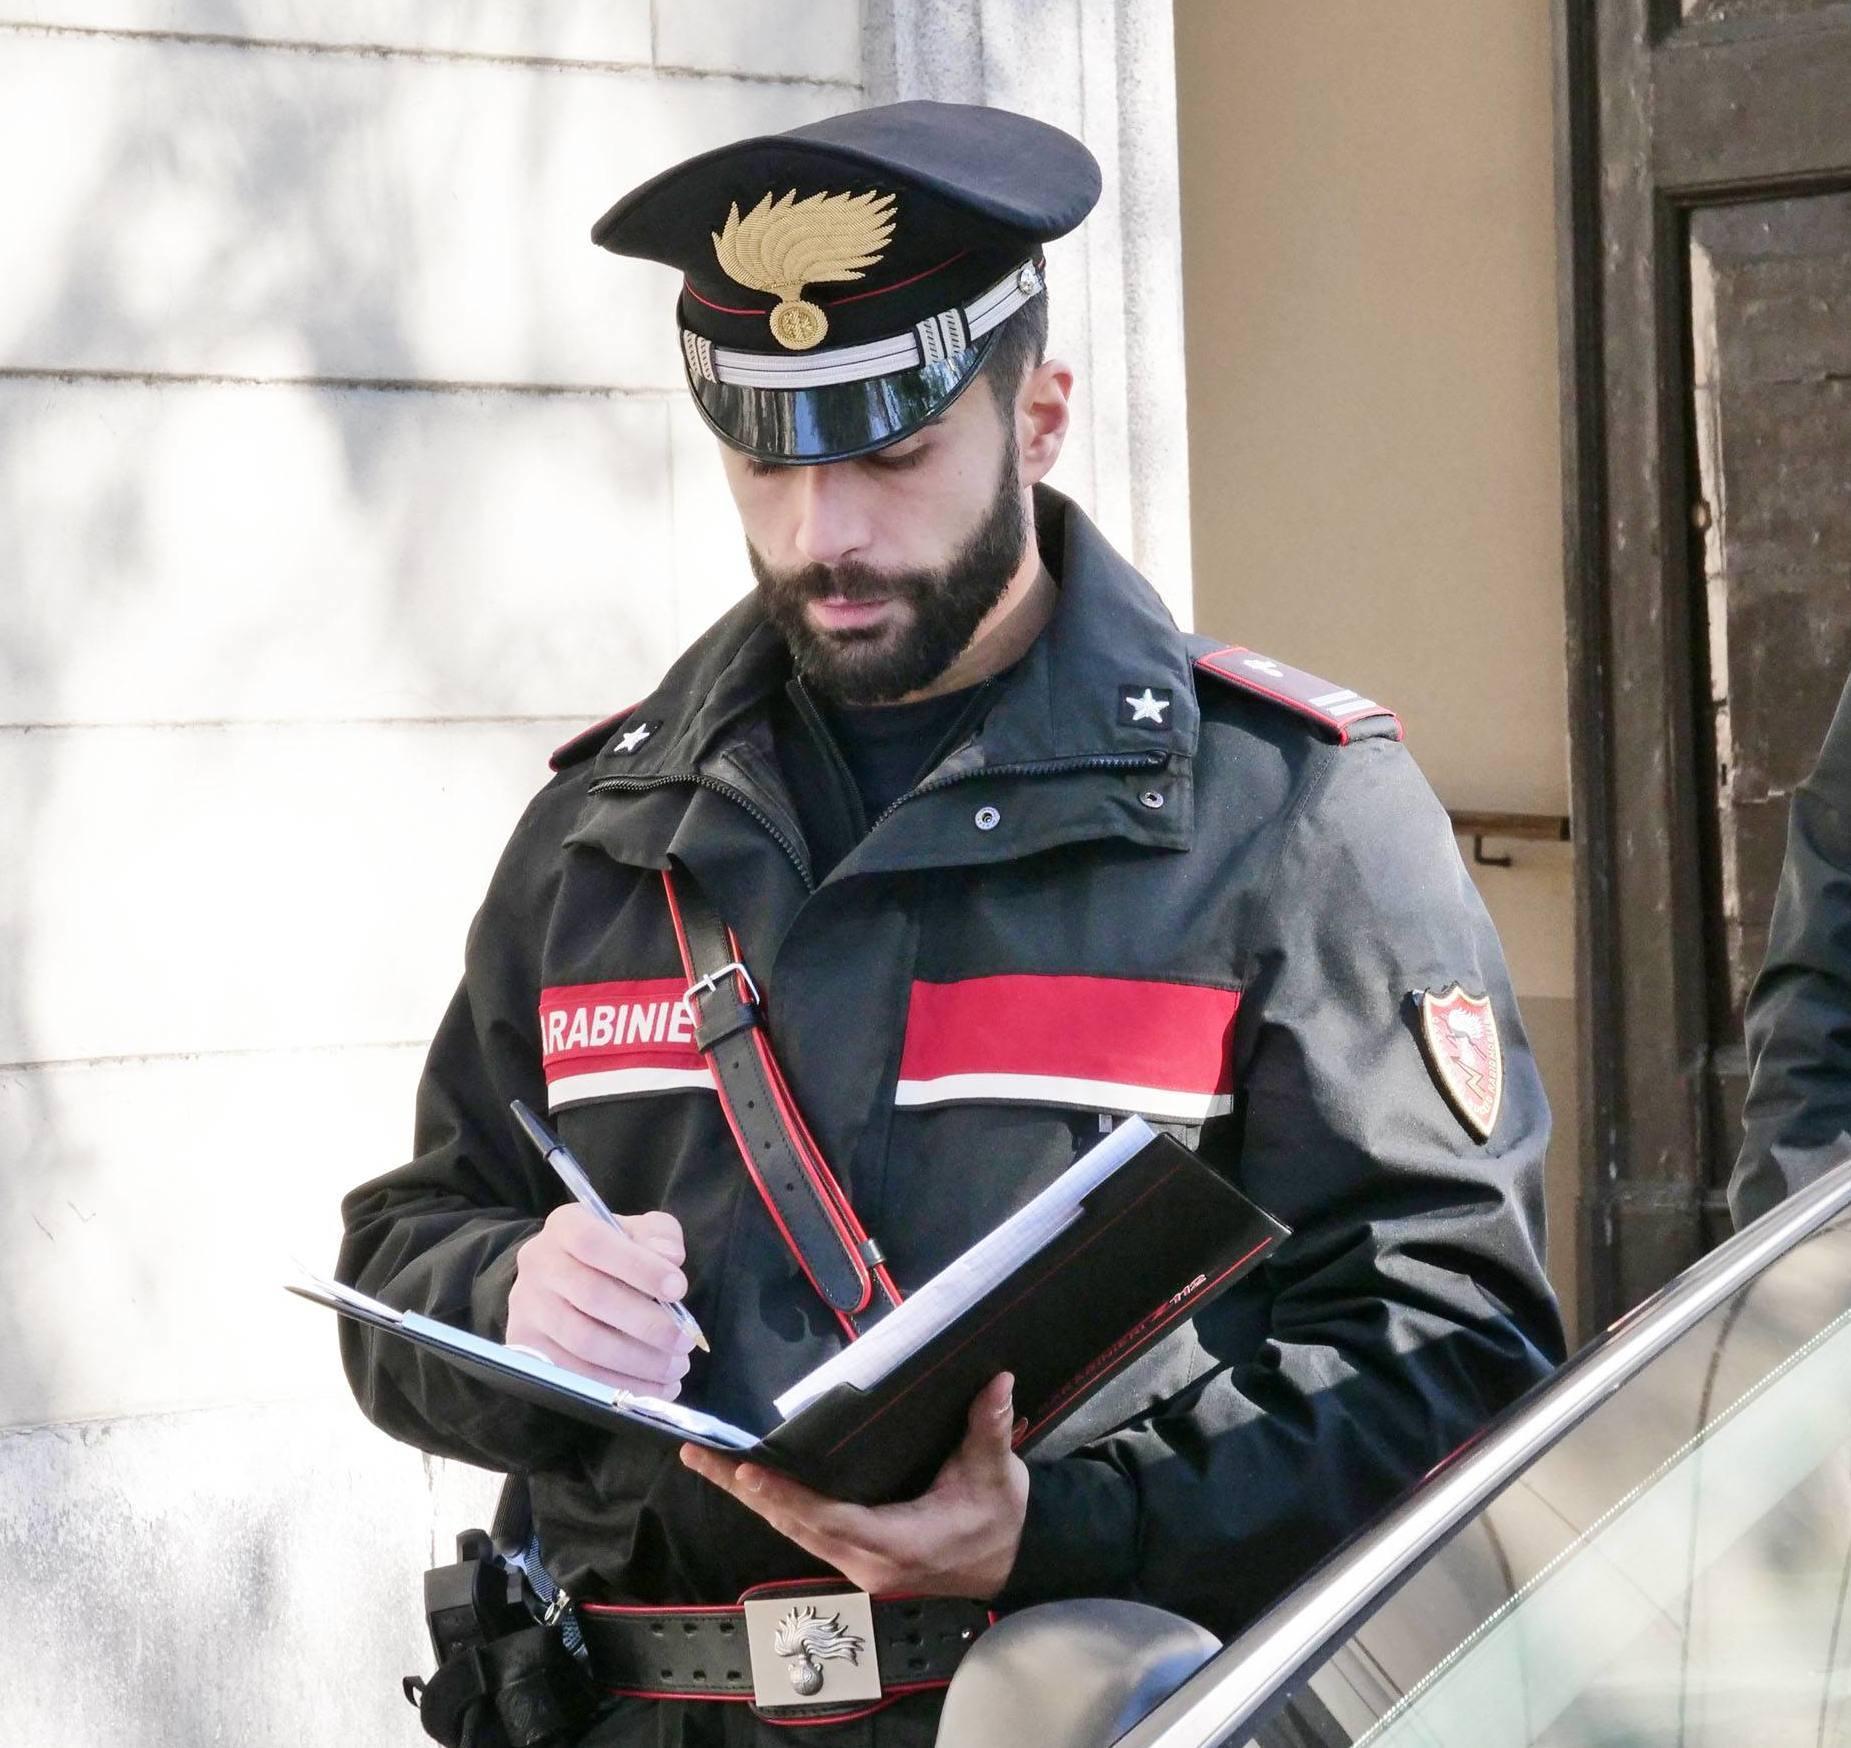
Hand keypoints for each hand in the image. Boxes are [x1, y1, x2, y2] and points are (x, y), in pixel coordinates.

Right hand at [506, 1205, 694, 1396]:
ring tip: (675, 1369)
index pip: (595, 1243)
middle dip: (647, 1324)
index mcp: (565, 1226)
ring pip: (584, 1341)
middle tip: (684, 1341)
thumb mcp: (636, 1231)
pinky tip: (654, 1388)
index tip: (679, 1288)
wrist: (559, 1279)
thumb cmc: (609, 1253)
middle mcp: (538, 1264)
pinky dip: (619, 1384)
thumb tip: (670, 1257)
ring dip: (637, 1361)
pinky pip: (575, 1374)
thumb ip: (658, 1235)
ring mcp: (528, 1309)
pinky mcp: (528, 1348)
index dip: (639, 1267)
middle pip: (592, 1297)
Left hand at [680, 1372, 1028, 1599]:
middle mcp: (866, 1560)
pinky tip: (751, 1485)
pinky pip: (805, 1531)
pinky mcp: (856, 1557)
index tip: (747, 1473)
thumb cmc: (1000, 1520)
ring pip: (793, 1530)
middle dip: (744, 1491)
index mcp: (897, 1542)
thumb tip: (997, 1380)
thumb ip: (990, 1428)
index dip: (786, 1497)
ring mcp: (858, 1564)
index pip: (828, 1518)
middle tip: (699, 1455)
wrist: (1013, 1564)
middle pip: (793, 1525)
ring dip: (751, 1499)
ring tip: (709, 1463)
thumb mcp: (997, 1476)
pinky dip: (775, 1506)